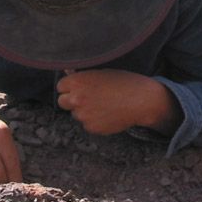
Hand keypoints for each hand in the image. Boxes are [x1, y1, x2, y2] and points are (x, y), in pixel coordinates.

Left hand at [56, 69, 180, 135]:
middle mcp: (77, 99)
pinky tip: (107, 114)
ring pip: (76, 114)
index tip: (77, 88)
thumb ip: (83, 78)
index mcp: (78, 82)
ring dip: (84, 111)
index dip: (69, 87)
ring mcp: (83, 115)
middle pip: (62, 102)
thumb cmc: (124, 83)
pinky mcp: (91, 128)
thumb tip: (69, 76)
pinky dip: (94, 121)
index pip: (60, 86)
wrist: (141, 101)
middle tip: (86, 98)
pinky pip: (87, 124)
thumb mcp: (101, 73)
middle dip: (71, 100)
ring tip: (103, 105)